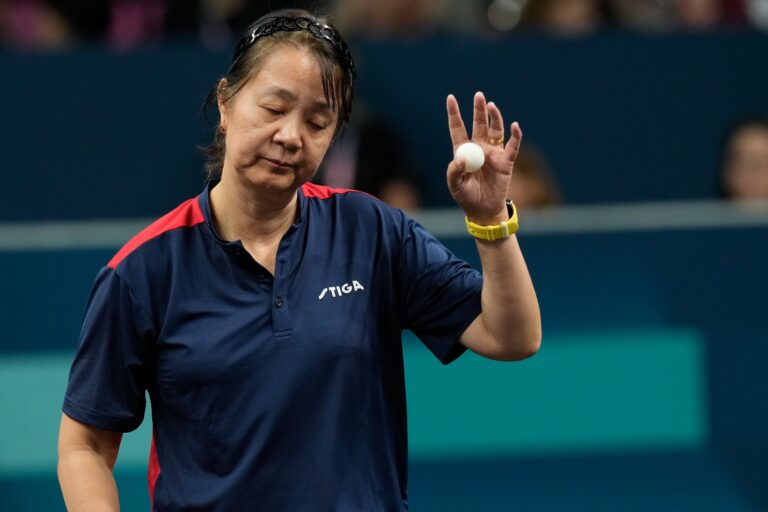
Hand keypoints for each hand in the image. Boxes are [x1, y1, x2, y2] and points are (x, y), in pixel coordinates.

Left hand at [446, 91, 522, 224]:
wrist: (483, 210)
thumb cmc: (466, 196)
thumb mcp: (455, 186)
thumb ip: (454, 172)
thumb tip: (460, 158)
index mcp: (463, 151)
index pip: (458, 128)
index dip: (454, 113)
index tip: (450, 98)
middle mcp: (479, 148)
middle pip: (479, 124)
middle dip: (478, 110)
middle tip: (478, 95)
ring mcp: (493, 153)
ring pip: (495, 130)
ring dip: (494, 118)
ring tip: (491, 106)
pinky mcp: (506, 161)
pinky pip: (512, 146)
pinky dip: (515, 136)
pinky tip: (515, 126)